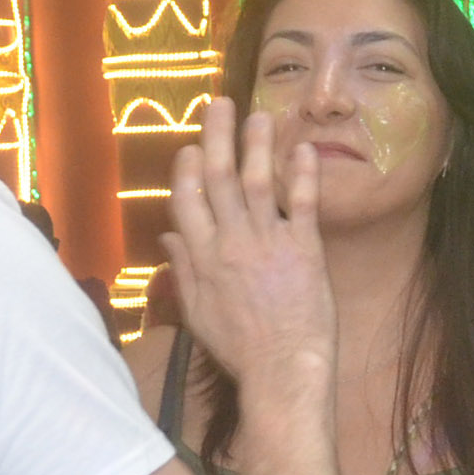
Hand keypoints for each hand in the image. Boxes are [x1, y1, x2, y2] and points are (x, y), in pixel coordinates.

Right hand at [161, 98, 331, 395]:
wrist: (281, 370)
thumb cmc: (240, 350)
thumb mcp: (198, 313)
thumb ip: (183, 271)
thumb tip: (169, 237)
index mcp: (202, 259)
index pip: (187, 201)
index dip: (188, 169)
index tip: (193, 147)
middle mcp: (230, 243)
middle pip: (219, 179)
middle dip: (218, 137)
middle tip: (220, 103)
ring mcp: (267, 243)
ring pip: (256, 182)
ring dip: (257, 145)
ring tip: (260, 114)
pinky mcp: (304, 250)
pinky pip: (300, 203)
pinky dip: (301, 174)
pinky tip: (302, 149)